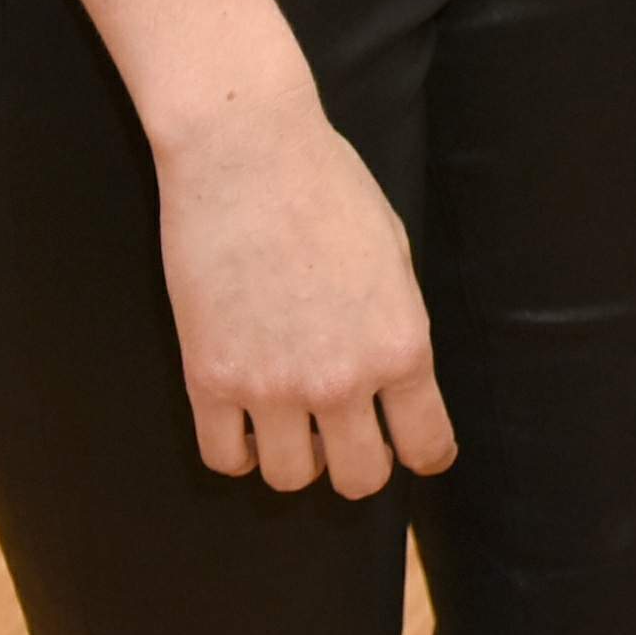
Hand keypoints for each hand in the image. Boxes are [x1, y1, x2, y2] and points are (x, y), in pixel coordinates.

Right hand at [157, 84, 456, 494]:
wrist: (248, 155)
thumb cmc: (329, 187)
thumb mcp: (394, 254)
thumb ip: (395, 326)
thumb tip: (392, 374)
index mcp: (400, 345)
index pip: (426, 444)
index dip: (426, 455)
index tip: (419, 452)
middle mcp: (341, 380)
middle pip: (359, 480)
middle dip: (361, 465)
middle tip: (349, 439)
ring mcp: (272, 387)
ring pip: (290, 479)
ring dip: (296, 457)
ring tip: (292, 423)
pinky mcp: (210, 380)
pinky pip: (224, 458)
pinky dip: (238, 450)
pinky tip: (245, 420)